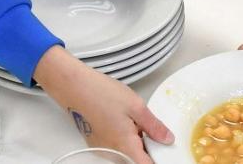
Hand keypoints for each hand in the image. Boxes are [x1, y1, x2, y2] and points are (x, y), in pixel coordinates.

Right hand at [35, 46, 172, 162]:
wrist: (75, 87)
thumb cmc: (101, 93)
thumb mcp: (136, 106)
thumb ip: (154, 126)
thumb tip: (167, 139)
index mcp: (125, 146)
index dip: (159, 160)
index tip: (164, 151)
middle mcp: (113, 152)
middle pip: (136, 158)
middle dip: (147, 146)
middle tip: (149, 127)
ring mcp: (103, 149)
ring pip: (126, 152)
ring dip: (135, 141)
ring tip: (132, 119)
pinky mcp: (96, 143)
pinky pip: (116, 146)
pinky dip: (123, 137)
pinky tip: (122, 119)